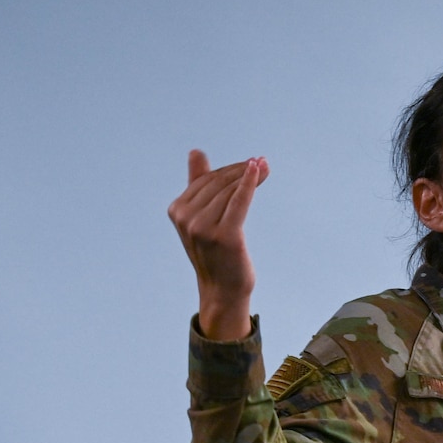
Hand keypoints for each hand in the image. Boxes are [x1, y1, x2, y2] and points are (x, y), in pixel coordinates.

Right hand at [168, 149, 267, 340]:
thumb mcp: (201, 217)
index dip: (230, 170)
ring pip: (230, 191)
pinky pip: (239, 201)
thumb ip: (197, 184)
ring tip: (266, 167)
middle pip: (218, 183)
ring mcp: (203, 227)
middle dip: (242, 170)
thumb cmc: (215, 252)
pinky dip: (249, 184)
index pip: (206, 179)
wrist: (222, 290)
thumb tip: (196, 152)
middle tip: (263, 162)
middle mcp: (186, 218)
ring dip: (251, 175)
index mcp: (177, 210)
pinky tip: (259, 170)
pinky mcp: (224, 235)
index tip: (252, 163)